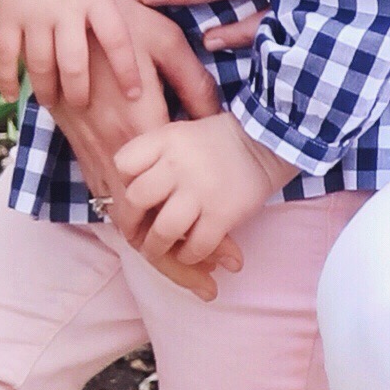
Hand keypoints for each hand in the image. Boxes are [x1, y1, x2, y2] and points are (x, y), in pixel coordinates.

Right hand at [0, 0, 147, 119]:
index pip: (117, 40)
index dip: (127, 71)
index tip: (135, 95)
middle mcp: (64, 10)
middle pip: (75, 63)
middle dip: (80, 91)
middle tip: (86, 107)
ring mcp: (32, 15)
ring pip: (39, 64)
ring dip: (46, 90)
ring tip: (52, 105)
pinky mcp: (5, 15)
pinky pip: (4, 55)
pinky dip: (6, 78)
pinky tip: (11, 97)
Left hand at [109, 113, 280, 288]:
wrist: (266, 144)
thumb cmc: (218, 142)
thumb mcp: (180, 134)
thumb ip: (154, 155)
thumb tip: (128, 190)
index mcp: (165, 140)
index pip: (124, 163)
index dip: (123, 182)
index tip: (131, 195)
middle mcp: (178, 164)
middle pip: (136, 199)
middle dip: (130, 222)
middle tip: (135, 233)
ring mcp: (201, 191)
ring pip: (163, 230)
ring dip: (156, 247)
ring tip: (157, 250)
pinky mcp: (222, 214)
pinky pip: (196, 246)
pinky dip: (189, 256)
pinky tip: (189, 253)